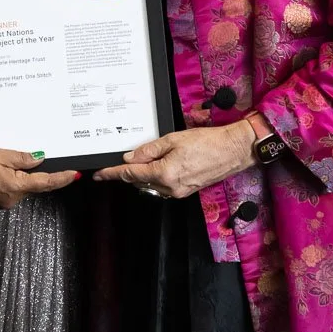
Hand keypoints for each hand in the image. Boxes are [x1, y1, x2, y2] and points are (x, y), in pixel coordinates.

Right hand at [0, 145, 77, 209]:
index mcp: (16, 188)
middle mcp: (11, 200)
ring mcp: (1, 203)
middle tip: (41, 155)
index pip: (46, 183)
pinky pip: (8, 190)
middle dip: (37, 173)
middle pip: (33, 186)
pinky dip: (10, 180)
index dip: (62, 178)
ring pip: (20, 187)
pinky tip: (0, 168)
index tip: (75, 174)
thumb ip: (21, 158)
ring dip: (21, 176)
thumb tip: (40, 159)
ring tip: (10, 158)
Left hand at [92, 124, 254, 198]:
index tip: (99, 174)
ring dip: (144, 173)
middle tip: (125, 157)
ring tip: (151, 156)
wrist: (233, 151)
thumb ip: (149, 149)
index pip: (130, 174)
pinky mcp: (185, 192)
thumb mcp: (173, 139)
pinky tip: (161, 164)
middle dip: (129, 170)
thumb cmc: (208, 142)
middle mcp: (170, 187)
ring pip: (150, 185)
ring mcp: (178, 192)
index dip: (112, 173)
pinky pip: (162, 186)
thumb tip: (130, 157)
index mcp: (164, 173)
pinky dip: (156, 176)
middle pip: (138, 181)